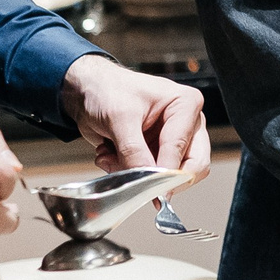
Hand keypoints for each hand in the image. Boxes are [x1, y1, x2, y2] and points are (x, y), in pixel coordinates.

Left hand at [61, 54, 212, 182]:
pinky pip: (152, 178)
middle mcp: (187, 124)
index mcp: (186, 104)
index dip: (165, 172)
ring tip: (111, 156)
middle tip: (134, 180)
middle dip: (157, 177)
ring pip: (169, 177)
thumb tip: (147, 181)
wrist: (88, 91)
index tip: (149, 190)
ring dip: (136, 174)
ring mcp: (174, 140)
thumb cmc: (107, 90)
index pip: (182, 148)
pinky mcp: (158, 153)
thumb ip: (134, 151)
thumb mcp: (119, 118)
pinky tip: (111, 155)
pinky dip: (127, 173)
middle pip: (190, 167)